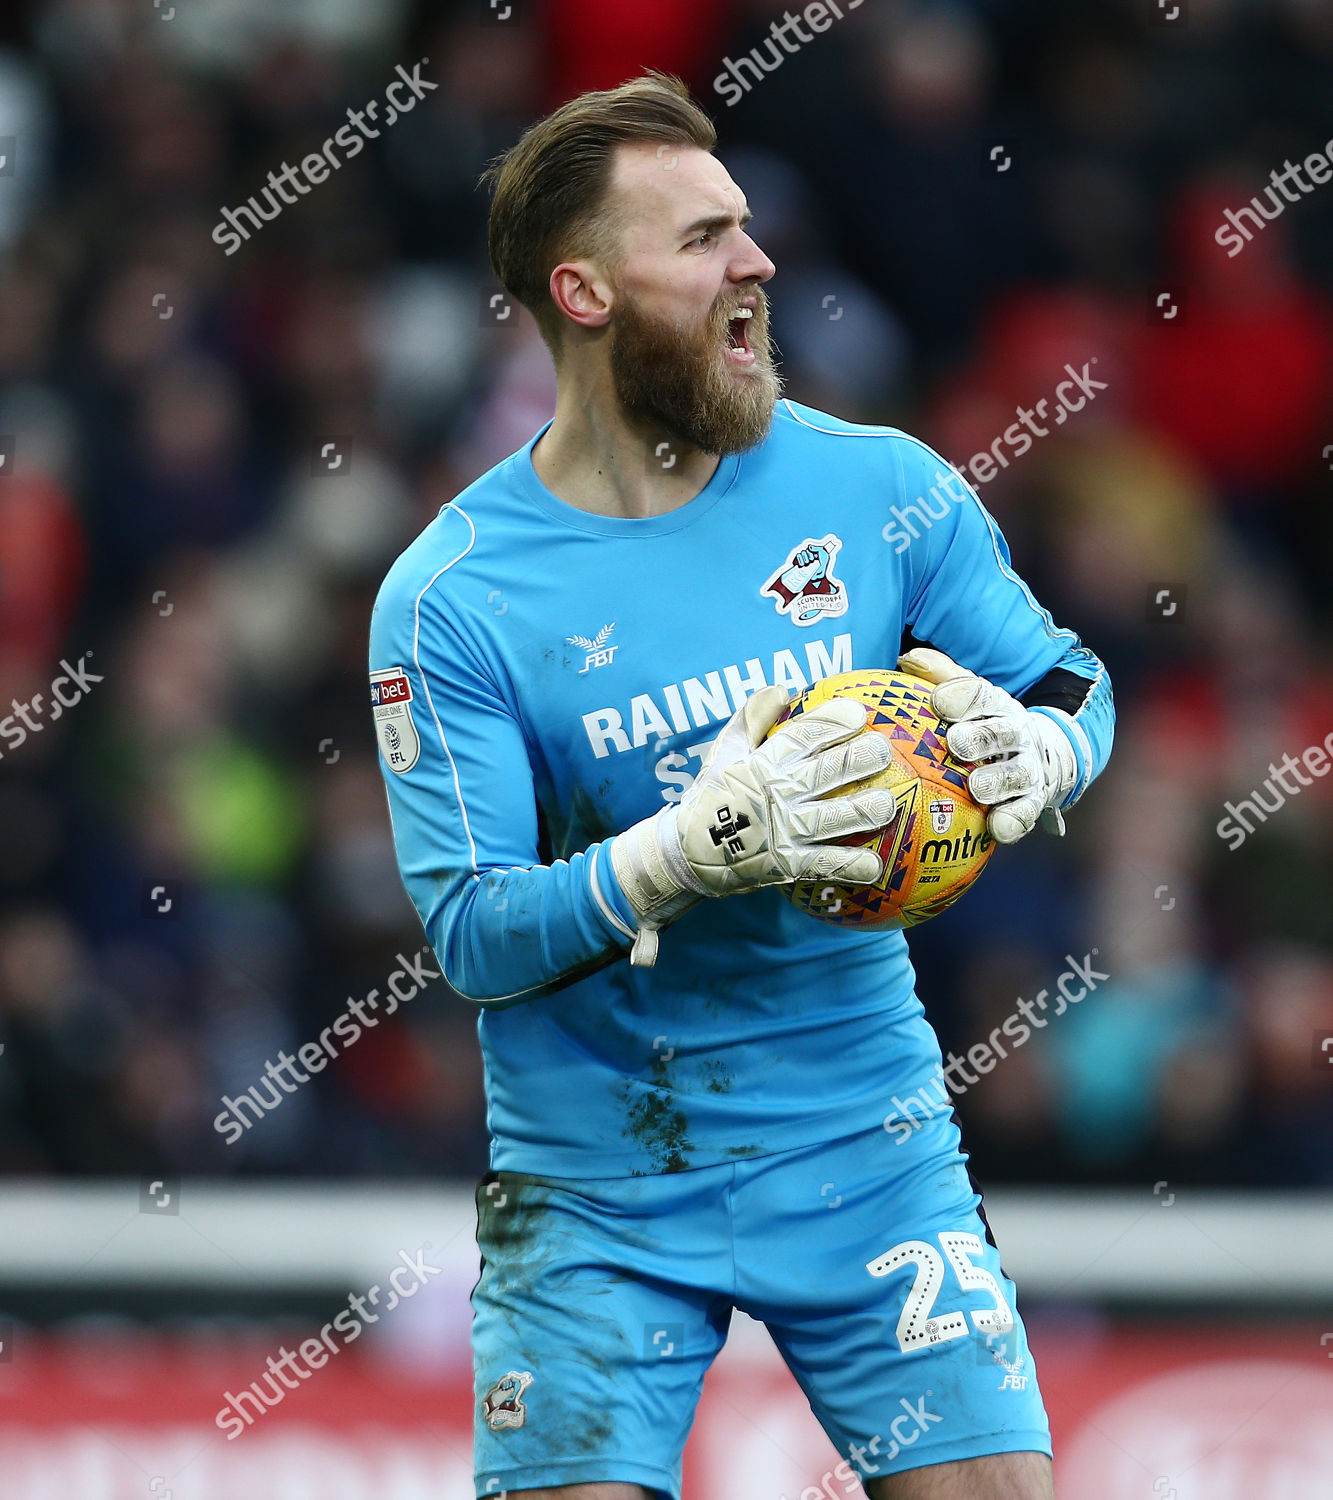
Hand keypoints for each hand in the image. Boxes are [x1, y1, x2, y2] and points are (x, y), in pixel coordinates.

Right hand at [611, 685, 896, 964]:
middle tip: (883, 750)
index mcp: (763, 764)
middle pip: (825, 774)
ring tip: (886, 805)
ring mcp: (783, 832)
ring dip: (861, 812)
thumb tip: (782, 689)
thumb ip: (752, 718)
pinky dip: (849, 866)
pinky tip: (874, 865)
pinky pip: (824, 865)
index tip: (858, 713)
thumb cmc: (713, 795)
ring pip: (830, 820)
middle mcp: (777, 795)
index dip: (830, 722)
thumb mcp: (725, 751)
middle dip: (858, 760)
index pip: (801, 736)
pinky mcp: (787, 866)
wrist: (687, 853)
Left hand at [898, 647, 1077, 844]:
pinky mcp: (1032, 802)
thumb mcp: (968, 698)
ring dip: (997, 780)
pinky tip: (997, 827)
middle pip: (1001, 733)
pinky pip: (1025, 813)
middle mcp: (1017, 736)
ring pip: (1016, 775)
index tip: (939, 700)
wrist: (1042, 756)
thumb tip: (907, 659)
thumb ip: (940, 677)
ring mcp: (1027, 770)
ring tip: (977, 787)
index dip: (962, 695)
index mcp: (997, 707)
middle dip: (981, 737)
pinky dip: (1013, 820)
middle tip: (956, 743)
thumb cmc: (985, 725)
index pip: (982, 695)